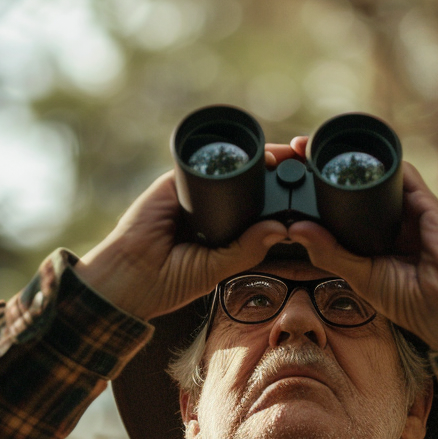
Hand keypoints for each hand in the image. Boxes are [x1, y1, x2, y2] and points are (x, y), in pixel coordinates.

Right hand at [71, 141, 306, 319]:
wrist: (127, 278)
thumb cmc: (167, 282)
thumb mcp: (215, 269)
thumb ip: (246, 250)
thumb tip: (283, 229)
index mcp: (224, 230)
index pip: (258, 208)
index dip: (283, 198)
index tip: (310, 193)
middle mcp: (211, 207)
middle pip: (251, 183)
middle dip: (279, 174)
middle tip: (309, 169)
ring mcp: (194, 192)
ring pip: (235, 169)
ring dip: (264, 160)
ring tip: (294, 159)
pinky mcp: (176, 181)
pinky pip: (209, 162)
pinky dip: (234, 157)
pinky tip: (262, 156)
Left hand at [284, 155, 437, 350]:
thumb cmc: (410, 300)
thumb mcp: (360, 276)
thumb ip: (331, 253)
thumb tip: (296, 228)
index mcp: (374, 238)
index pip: (343, 207)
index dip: (319, 190)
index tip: (293, 176)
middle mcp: (391, 219)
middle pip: (358, 185)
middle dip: (329, 166)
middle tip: (299, 152)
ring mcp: (409, 209)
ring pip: (377, 174)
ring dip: (351, 158)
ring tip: (318, 147)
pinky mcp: (426, 203)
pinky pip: (404, 173)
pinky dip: (383, 161)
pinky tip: (359, 154)